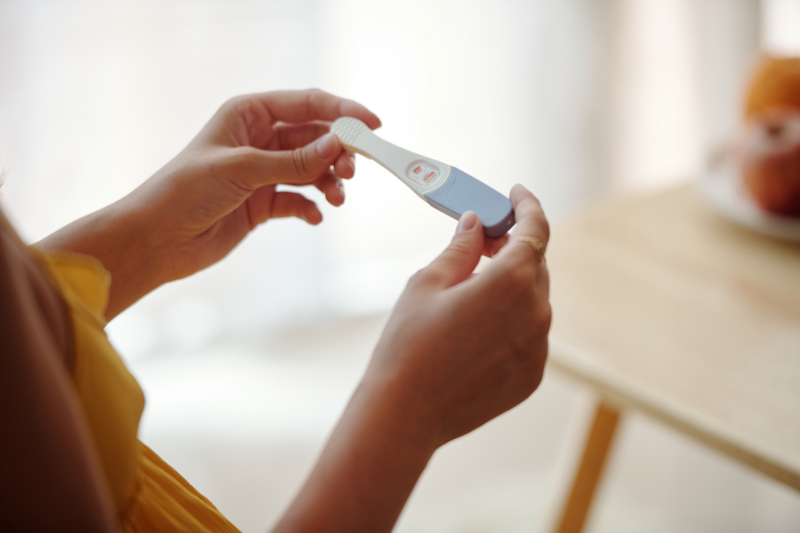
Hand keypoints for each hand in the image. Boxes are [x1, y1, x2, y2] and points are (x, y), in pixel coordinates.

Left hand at [38, 89, 380, 318]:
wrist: (156, 240)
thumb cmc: (183, 192)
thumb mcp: (241, 169)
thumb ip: (292, 160)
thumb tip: (336, 145)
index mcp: (249, 114)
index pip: (307, 104)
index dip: (343, 111)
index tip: (373, 125)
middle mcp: (259, 139)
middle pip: (315, 137)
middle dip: (338, 152)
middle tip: (351, 171)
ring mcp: (263, 172)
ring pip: (312, 169)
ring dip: (329, 182)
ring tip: (337, 198)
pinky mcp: (263, 203)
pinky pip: (300, 199)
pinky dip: (312, 206)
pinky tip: (315, 216)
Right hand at [274, 185, 549, 531]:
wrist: (405, 414)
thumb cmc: (408, 344)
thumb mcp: (427, 283)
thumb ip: (460, 248)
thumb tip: (475, 223)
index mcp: (512, 283)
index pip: (535, 230)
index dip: (528, 205)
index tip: (516, 192)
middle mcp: (536, 314)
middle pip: (535, 264)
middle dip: (513, 245)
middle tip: (481, 238)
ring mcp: (538, 348)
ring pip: (534, 299)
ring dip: (512, 283)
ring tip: (474, 283)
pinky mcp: (531, 375)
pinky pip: (530, 333)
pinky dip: (512, 318)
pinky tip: (477, 323)